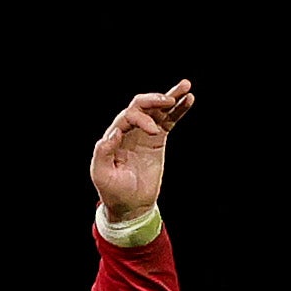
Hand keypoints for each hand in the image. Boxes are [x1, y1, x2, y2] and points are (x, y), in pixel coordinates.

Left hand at [88, 78, 195, 221]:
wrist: (130, 204)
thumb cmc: (113, 191)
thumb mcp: (102, 174)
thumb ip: (103, 153)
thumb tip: (113, 133)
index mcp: (113, 137)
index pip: (127, 116)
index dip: (141, 118)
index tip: (154, 132)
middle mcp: (127, 131)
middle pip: (140, 106)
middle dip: (154, 100)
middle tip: (168, 100)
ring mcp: (143, 133)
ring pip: (156, 110)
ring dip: (170, 97)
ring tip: (185, 86)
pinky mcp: (157, 139)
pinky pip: (169, 121)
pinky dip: (178, 110)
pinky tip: (188, 99)